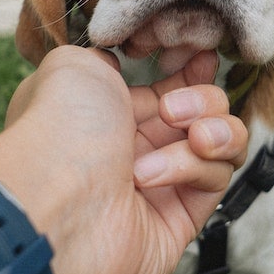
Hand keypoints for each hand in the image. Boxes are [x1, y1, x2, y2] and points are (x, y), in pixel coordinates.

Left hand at [0, 45, 247, 273]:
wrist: (52, 201)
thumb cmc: (58, 128)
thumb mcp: (72, 65)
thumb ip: (105, 54)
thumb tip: (120, 61)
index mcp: (110, 112)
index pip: (170, 86)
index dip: (193, 70)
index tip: (204, 56)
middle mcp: (135, 147)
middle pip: (204, 111)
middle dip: (202, 99)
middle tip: (171, 109)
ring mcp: (161, 183)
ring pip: (221, 144)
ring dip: (214, 130)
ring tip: (194, 137)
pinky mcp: (180, 218)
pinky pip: (215, 179)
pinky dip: (194, 167)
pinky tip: (153, 174)